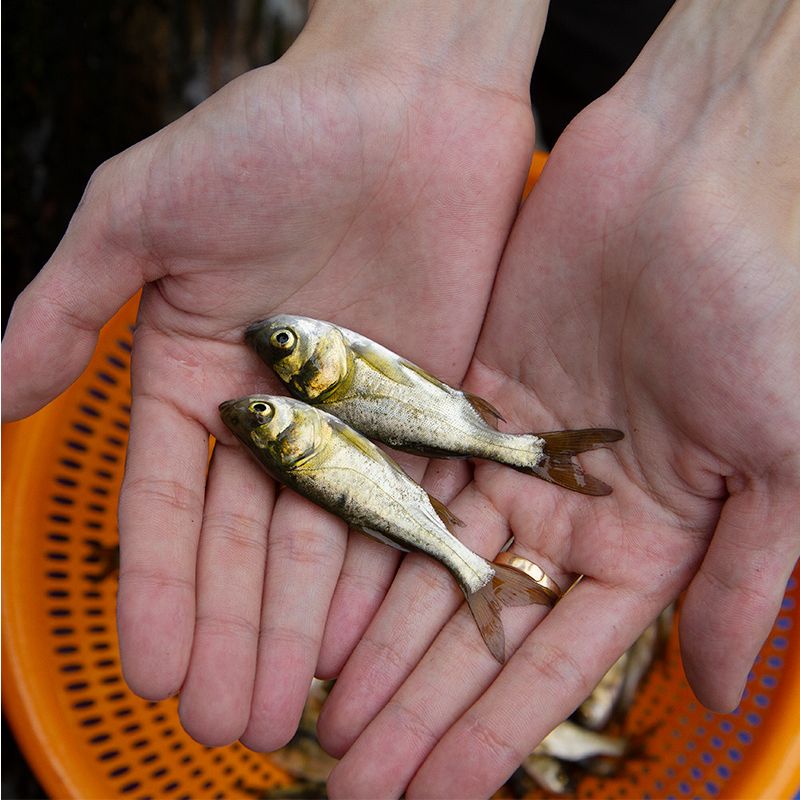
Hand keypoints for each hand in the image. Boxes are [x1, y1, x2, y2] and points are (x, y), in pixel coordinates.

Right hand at [1, 0, 548, 748]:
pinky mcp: (426, 403)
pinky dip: (385, 570)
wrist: (404, 98)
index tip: (156, 665)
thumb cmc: (273, 132)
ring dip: (305, 625)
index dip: (163, 587)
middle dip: (236, 631)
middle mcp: (273, 404)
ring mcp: (355, 411)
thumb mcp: (143, 212)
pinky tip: (367, 639)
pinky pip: (406, 500)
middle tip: (228, 723)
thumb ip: (65, 307)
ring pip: (325, 538)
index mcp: (193, 368)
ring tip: (289, 708)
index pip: (171, 503)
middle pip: (249, 541)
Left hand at [317, 2, 799, 795]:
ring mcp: (512, 446)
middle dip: (420, 706)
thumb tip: (711, 689)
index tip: (436, 794)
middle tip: (354, 777)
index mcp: (650, 534)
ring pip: (429, 562)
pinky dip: (369, 536)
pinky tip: (327, 600)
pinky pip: (406, 475)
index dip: (495, 732)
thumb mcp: (785, 456)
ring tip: (328, 712)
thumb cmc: (771, 303)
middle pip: (479, 627)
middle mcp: (572, 501)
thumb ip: (747, 578)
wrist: (702, 172)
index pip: (556, 662)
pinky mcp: (468, 388)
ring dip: (382, 639)